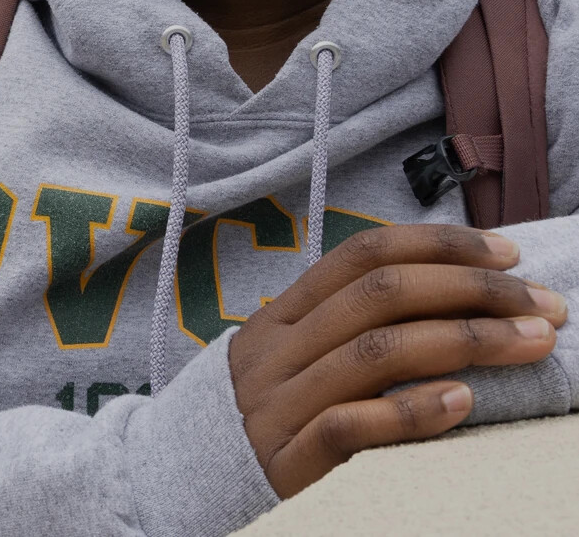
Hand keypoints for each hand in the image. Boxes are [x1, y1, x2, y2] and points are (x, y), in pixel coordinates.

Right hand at [228, 223, 567, 498]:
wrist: (183, 477)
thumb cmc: (265, 409)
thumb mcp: (292, 352)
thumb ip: (347, 321)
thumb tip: (444, 287)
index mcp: (285, 312)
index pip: (365, 254)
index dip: (440, 245)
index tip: (506, 255)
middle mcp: (280, 347)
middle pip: (381, 295)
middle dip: (471, 290)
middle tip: (539, 302)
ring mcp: (280, 404)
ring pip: (376, 353)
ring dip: (464, 341)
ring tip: (528, 342)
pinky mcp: (285, 463)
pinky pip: (350, 428)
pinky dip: (411, 411)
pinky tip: (463, 401)